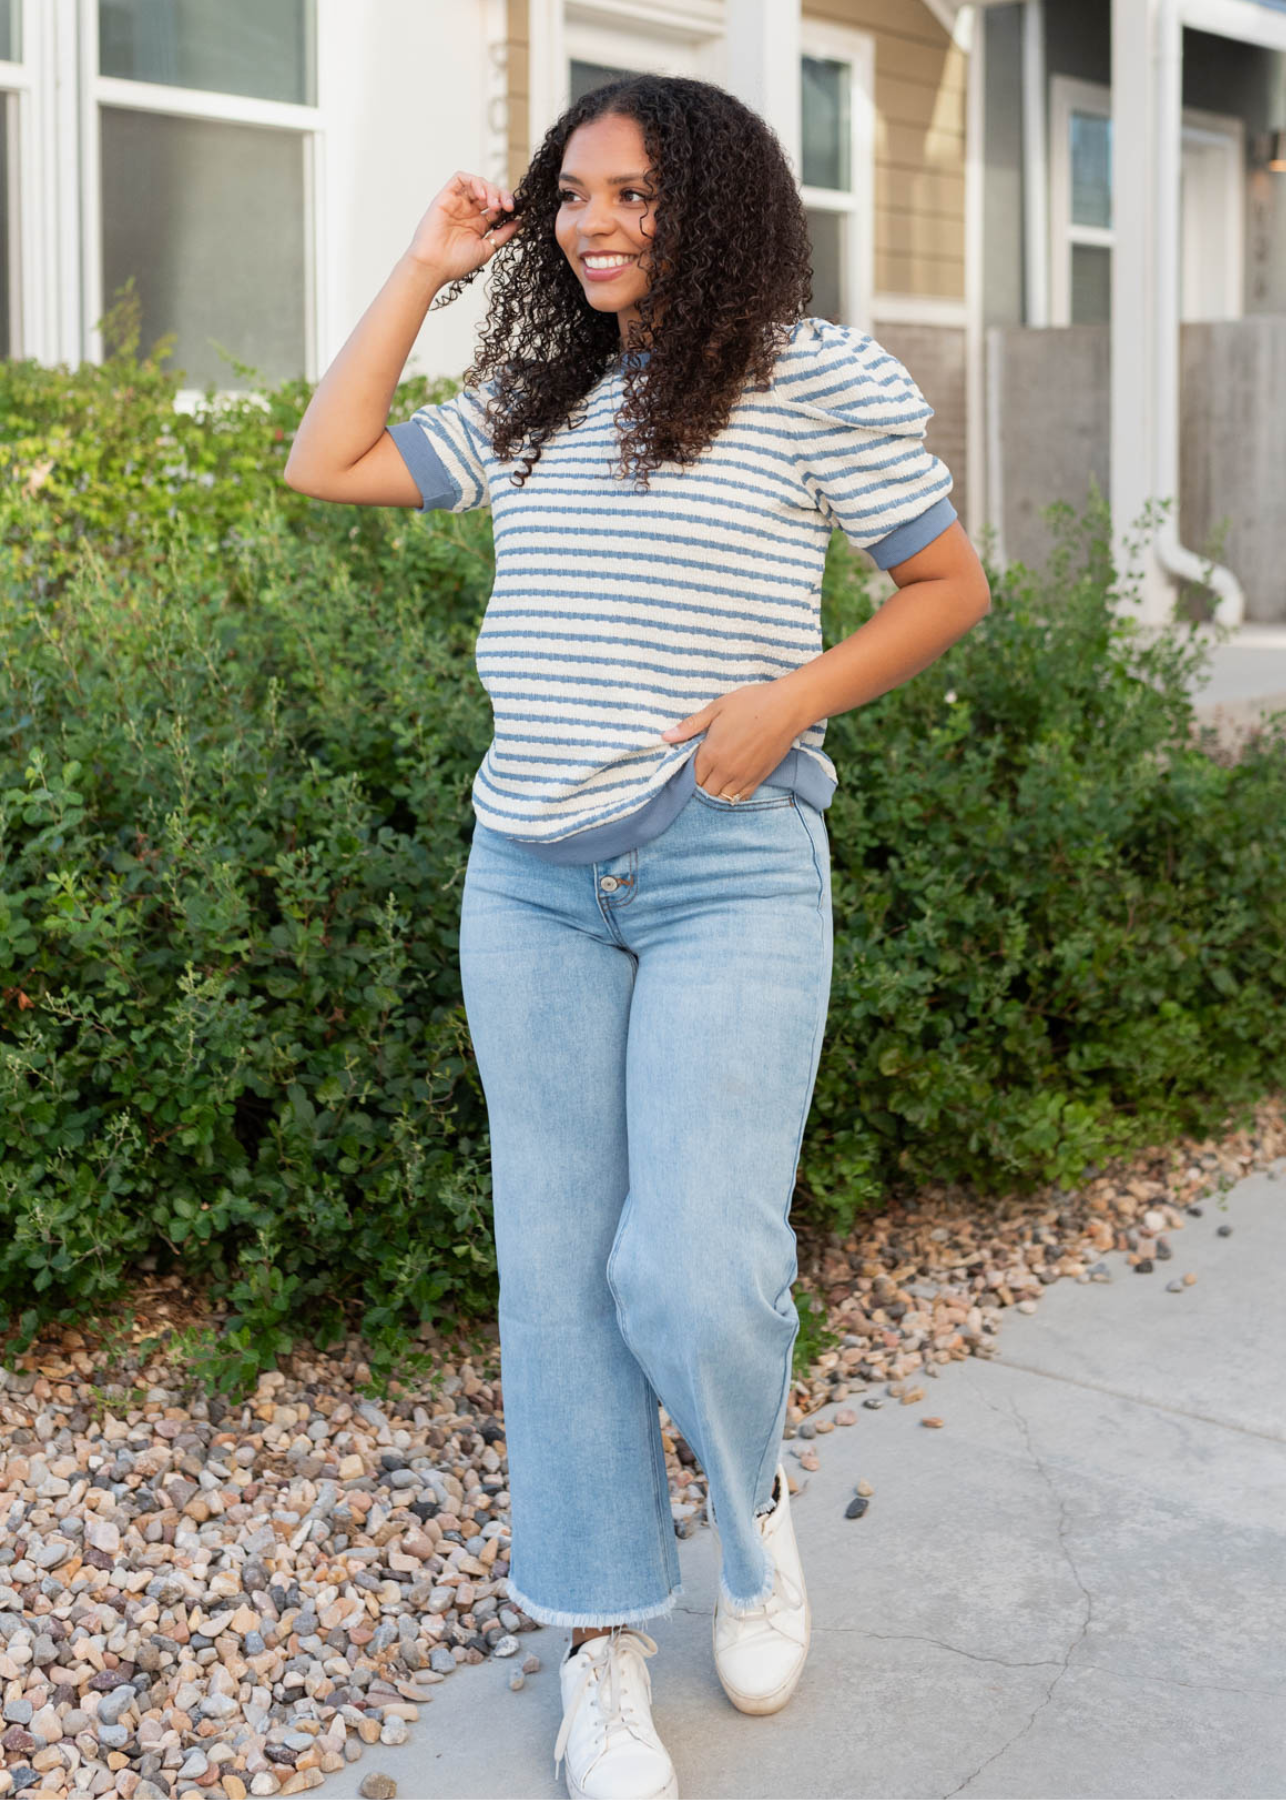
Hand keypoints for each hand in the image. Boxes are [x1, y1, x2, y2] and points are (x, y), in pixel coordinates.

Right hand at [407, 170, 522, 282]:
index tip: (515, 212)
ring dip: (490, 189)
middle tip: (507, 207)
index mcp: (478, 225)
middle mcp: (468, 212)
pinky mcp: (445, 197)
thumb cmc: (457, 262)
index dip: (508, 204)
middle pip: (490, 193)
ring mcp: (457, 204)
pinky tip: (481, 194)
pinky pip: (459, 178)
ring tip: (494, 205)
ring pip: (477, 183)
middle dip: (502, 195)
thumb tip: (520, 221)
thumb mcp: (487, 248)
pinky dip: (473, 181)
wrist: (434, 266)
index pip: (497, 206)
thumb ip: (504, 234)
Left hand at [660, 681, 805, 799]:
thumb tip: (665, 736)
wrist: (786, 708)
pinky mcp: (759, 778)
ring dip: (715, 791)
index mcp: (711, 753)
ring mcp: (744, 776)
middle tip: (702, 772)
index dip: (688, 774)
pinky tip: (731, 784)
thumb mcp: (716, 708)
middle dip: (700, 784)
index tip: (690, 765)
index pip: (691, 777)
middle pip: (705, 791)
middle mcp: (726, 770)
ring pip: (722, 797)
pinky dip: (733, 795)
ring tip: (715, 779)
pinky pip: (741, 797)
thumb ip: (690, 726)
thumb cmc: (751, 703)